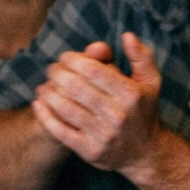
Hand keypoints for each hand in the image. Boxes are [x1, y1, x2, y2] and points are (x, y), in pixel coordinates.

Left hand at [31, 33, 162, 172]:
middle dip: (57, 73)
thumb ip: (141, 57)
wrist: (146, 153)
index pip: (92, 70)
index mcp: (131, 94)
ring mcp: (104, 135)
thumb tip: (127, 36)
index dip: (72, 59)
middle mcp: (118, 115)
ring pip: (65, 108)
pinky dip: (45, 115)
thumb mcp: (151, 82)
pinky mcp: (91, 151)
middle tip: (52, 70)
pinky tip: (39, 103)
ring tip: (45, 86)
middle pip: (76, 87)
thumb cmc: (143, 111)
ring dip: (48, 93)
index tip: (65, 58)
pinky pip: (61, 131)